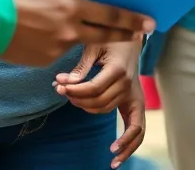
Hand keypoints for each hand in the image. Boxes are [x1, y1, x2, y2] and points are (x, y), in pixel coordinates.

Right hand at [0, 0, 154, 66]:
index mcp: (69, 4)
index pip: (110, 14)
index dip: (132, 19)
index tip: (149, 23)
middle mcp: (68, 29)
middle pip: (105, 34)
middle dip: (124, 33)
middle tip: (139, 33)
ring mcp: (56, 48)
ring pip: (76, 40)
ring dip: (76, 32)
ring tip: (54, 19)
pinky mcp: (43, 60)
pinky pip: (56, 49)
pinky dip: (53, 40)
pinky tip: (36, 30)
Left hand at [54, 41, 144, 167]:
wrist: (133, 39)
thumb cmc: (112, 39)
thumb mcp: (94, 45)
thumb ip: (80, 66)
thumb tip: (63, 82)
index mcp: (118, 69)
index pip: (92, 88)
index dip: (74, 91)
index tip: (58, 86)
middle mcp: (127, 85)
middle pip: (98, 102)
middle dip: (77, 100)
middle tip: (61, 92)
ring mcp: (133, 95)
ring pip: (107, 112)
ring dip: (88, 110)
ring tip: (72, 104)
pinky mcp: (136, 103)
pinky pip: (135, 128)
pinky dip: (127, 143)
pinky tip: (115, 156)